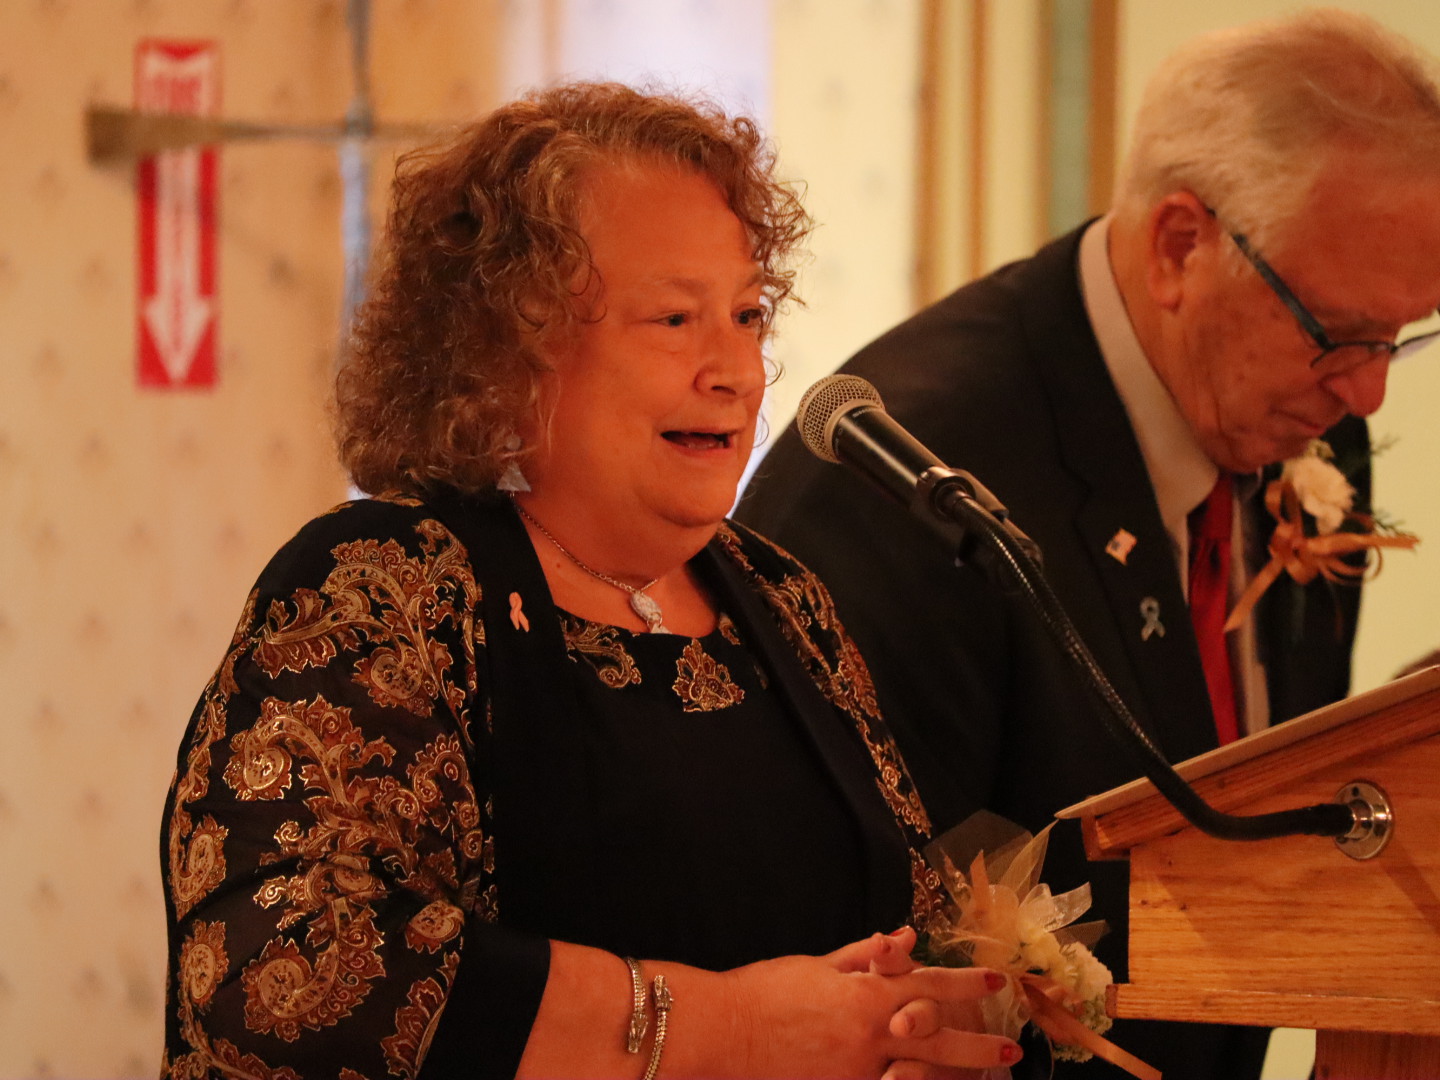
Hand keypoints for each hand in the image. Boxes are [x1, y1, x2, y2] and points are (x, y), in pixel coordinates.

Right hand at [724, 927, 1019, 1077]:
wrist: (724, 1031)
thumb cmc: (765, 991)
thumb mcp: (818, 965)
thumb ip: (866, 957)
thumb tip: (905, 936)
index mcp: (867, 994)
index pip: (930, 984)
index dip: (968, 982)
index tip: (1000, 981)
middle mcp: (871, 1034)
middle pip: (940, 1039)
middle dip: (979, 1045)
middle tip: (1011, 1050)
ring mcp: (858, 1071)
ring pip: (920, 1076)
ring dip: (951, 1077)